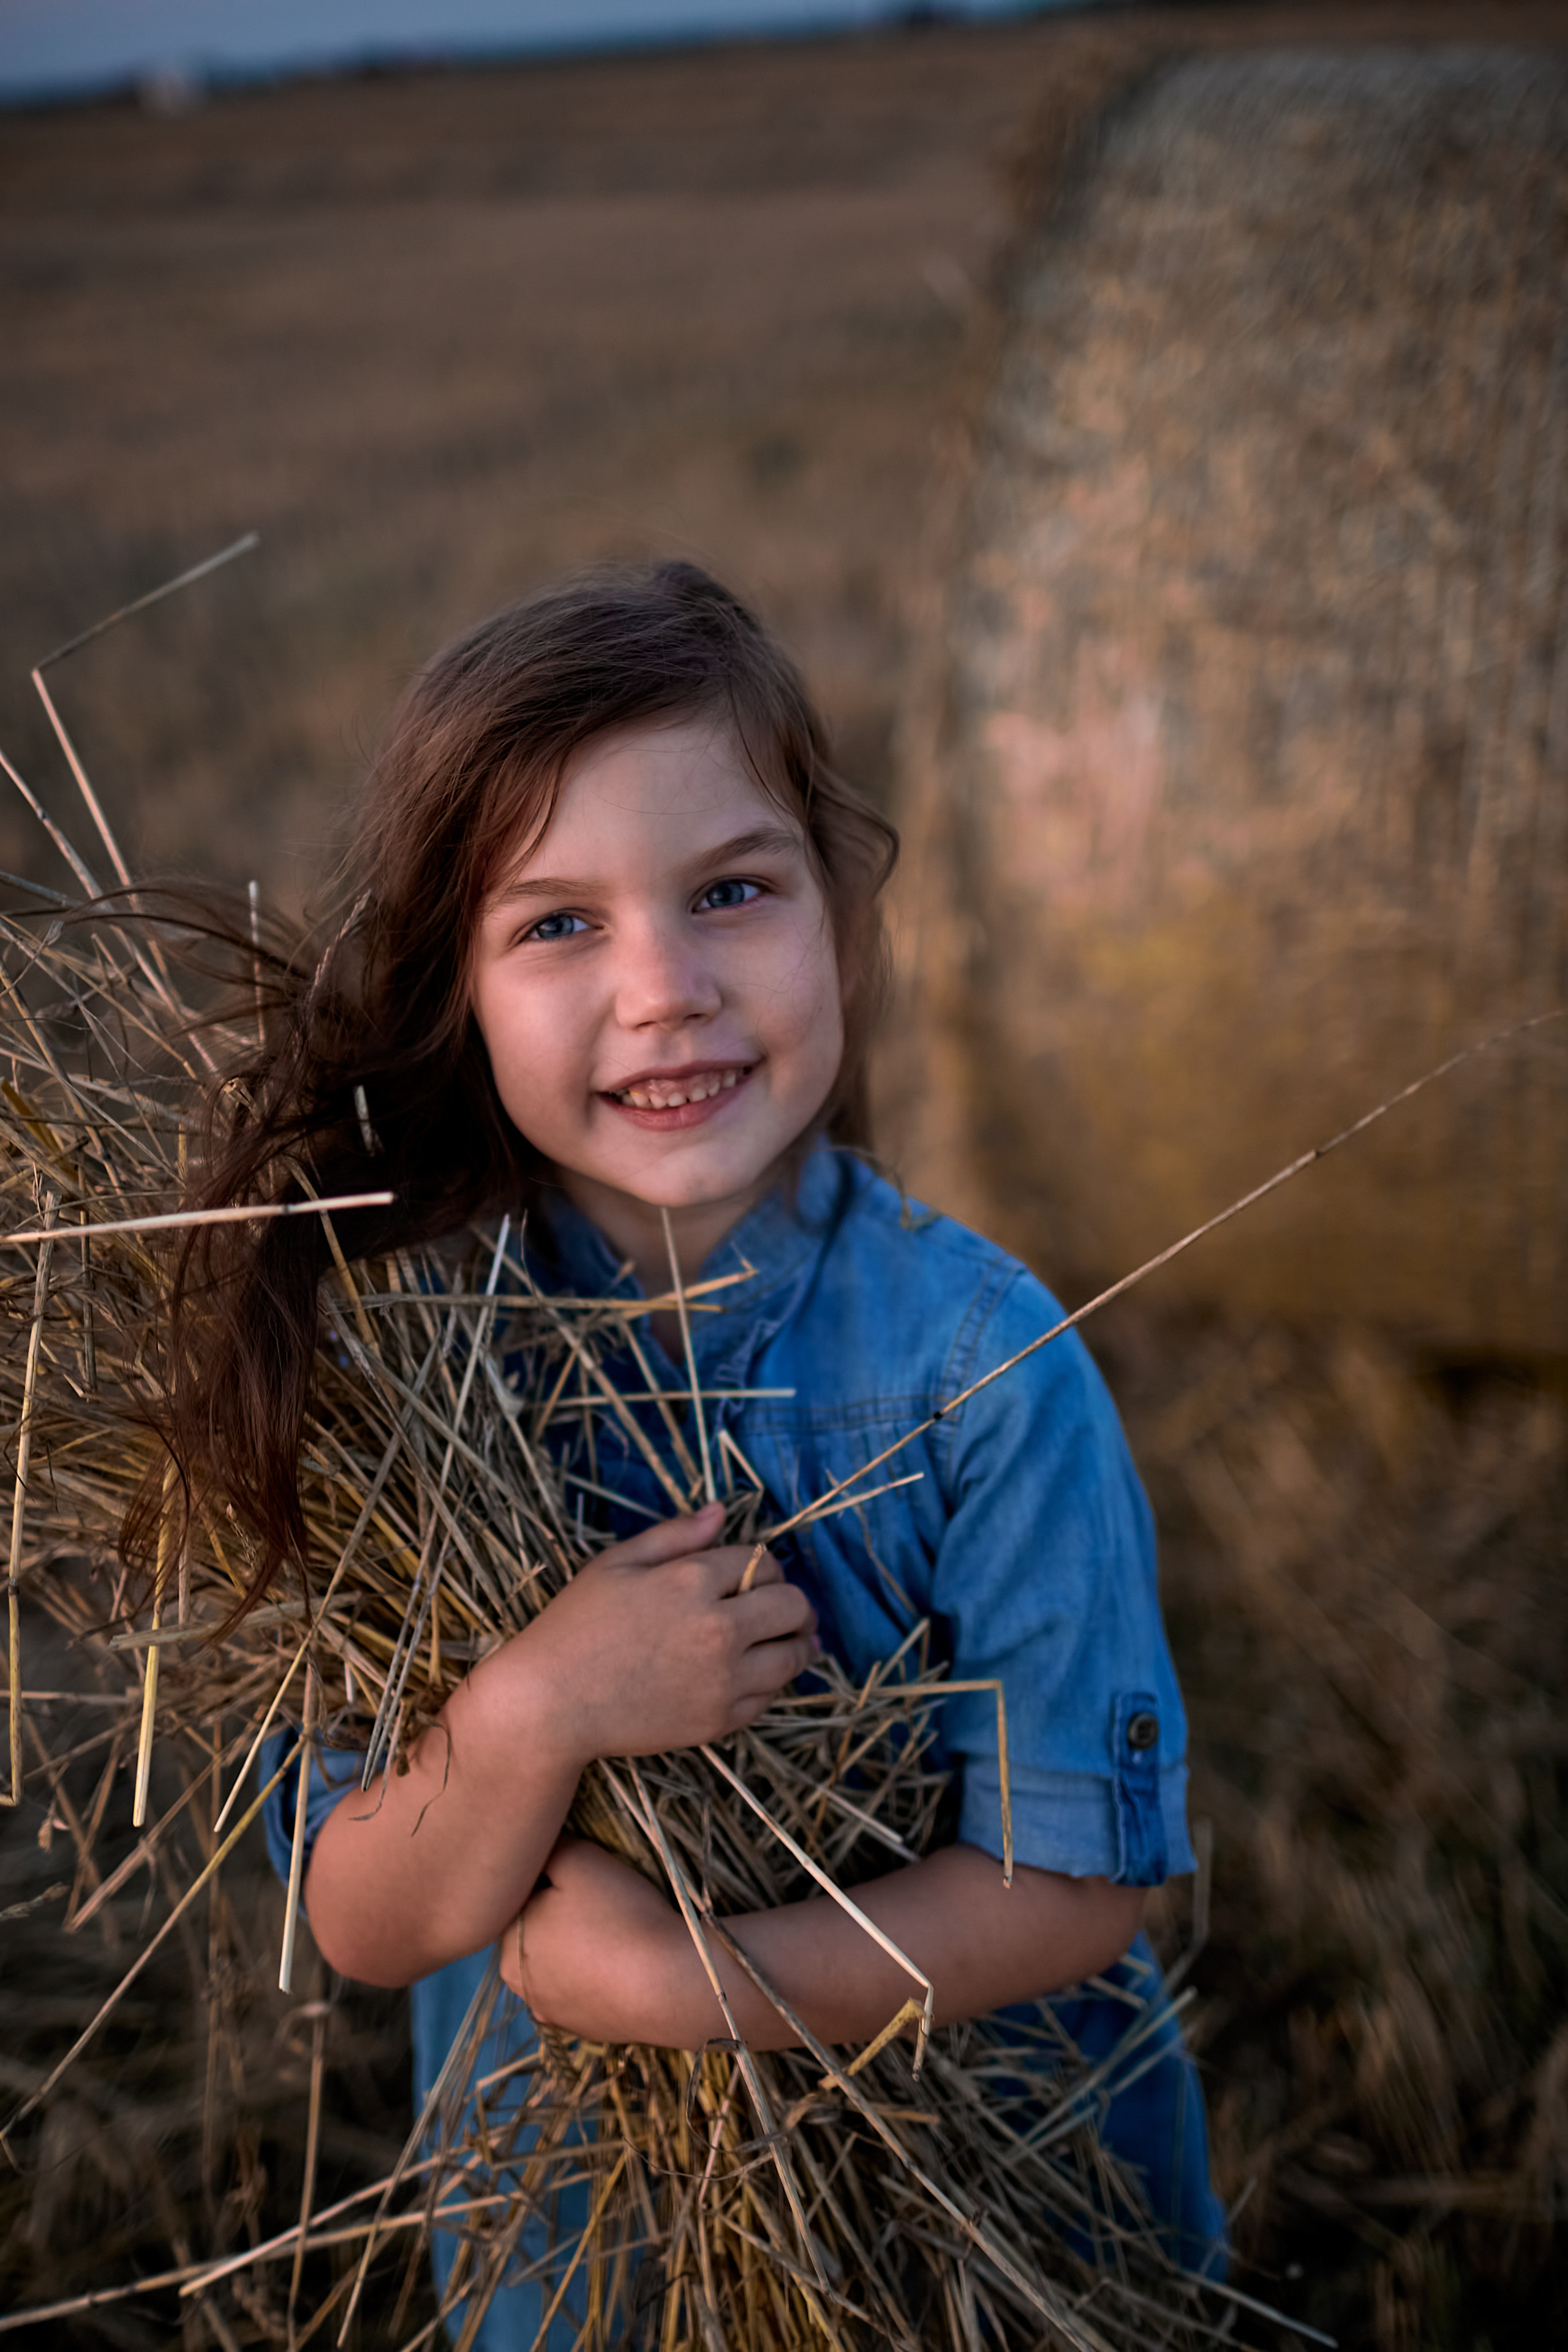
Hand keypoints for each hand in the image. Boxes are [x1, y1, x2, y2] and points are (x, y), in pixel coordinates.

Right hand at [495, 1501, 817, 1766]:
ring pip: (792, 1655)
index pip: (761, 1562)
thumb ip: (674, 1535)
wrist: (550, 1704)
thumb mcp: (616, 1564)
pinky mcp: (718, 1722)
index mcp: (691, 1581)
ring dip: (797, 1642)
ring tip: (790, 1638)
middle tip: (785, 1606)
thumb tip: (721, 1513)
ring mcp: (722, 1681)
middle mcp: (718, 1630)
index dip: (763, 1564)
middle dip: (793, 1600)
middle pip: (792, 1606)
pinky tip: (756, 1673)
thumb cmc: (574, 1626)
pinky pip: (769, 1697)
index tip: (755, 1573)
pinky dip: (770, 1682)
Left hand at [503, 1835, 693, 2041]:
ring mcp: (553, 2012)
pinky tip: (623, 1960)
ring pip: (561, 1959)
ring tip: (617, 1929)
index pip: (521, 1898)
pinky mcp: (585, 2027)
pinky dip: (597, 1971)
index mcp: (507, 1946)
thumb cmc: (619, 1916)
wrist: (670, 1985)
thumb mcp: (579, 1859)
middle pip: (538, 1929)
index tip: (585, 1875)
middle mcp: (520, 1986)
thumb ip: (546, 1848)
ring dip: (580, 1942)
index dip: (553, 1878)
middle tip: (603, 1899)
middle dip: (561, 1911)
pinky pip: (584, 1985)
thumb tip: (537, 1847)